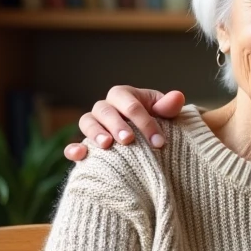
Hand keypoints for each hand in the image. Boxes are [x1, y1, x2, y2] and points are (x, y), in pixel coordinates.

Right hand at [63, 86, 186, 161]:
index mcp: (124, 95)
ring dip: (96, 133)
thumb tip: (177, 97)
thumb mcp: (165, 114)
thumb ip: (168, 107)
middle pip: (105, 111)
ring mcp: (93, 124)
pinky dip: (74, 149)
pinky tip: (80, 155)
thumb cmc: (157, 121)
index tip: (159, 142)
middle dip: (117, 125)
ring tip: (107, 145)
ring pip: (87, 122)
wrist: (146, 136)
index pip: (131, 104)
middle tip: (129, 140)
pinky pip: (73, 144)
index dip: (145, 122)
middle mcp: (106, 107)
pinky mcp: (86, 142)